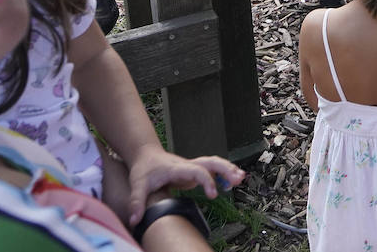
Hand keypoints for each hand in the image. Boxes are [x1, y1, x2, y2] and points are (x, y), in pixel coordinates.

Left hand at [125, 147, 244, 223]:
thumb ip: (137, 202)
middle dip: (225, 169)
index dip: (207, 181)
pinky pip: (212, 170)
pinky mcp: (194, 172)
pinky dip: (224, 174)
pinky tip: (231, 182)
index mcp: (177, 168)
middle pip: (211, 162)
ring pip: (214, 163)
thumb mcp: (138, 185)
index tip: (214, 194)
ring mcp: (192, 168)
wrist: (146, 156)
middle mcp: (188, 165)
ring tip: (241, 178)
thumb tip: (135, 220)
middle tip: (238, 179)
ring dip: (228, 169)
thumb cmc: (144, 169)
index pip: (196, 170)